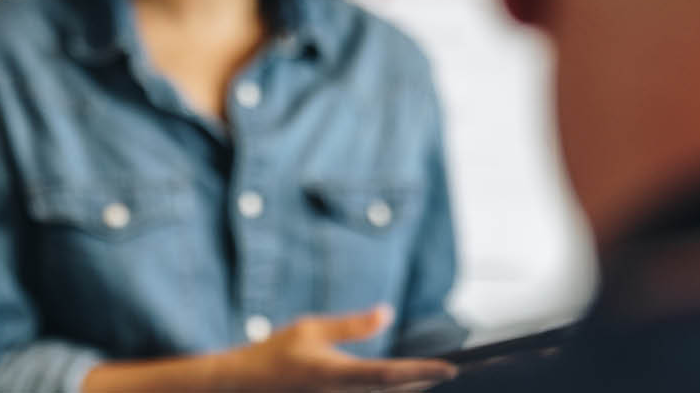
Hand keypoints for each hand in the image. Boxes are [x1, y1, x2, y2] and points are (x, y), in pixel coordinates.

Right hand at [211, 305, 457, 391]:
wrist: (245, 385)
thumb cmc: (275, 354)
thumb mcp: (311, 329)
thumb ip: (352, 325)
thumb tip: (388, 313)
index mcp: (339, 375)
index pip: (391, 374)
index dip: (423, 372)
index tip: (451, 368)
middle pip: (396, 390)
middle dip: (424, 380)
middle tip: (454, 368)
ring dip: (409, 384)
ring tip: (435, 374)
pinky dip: (390, 386)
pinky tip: (401, 380)